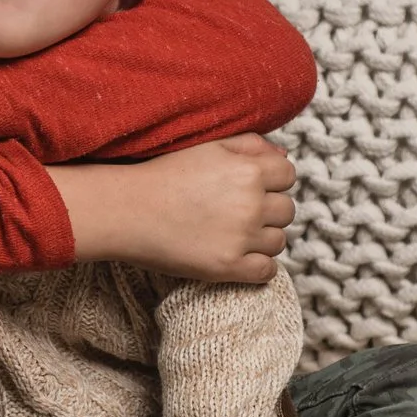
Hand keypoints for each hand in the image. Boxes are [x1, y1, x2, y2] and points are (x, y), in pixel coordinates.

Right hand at [49, 134, 295, 283]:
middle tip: (239, 211)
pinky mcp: (229, 267)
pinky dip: (259, 265)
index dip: (272, 180)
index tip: (253, 187)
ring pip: (279, 241)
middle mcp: (251, 204)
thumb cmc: (164, 174)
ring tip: (235, 233)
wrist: (127, 210)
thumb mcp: (207, 147)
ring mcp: (242, 238)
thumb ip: (250, 145)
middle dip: (269, 209)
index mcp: (248, 170)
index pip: (288, 176)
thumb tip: (284, 158)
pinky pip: (267, 270)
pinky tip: (240, 256)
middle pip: (286, 210)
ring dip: (263, 238)